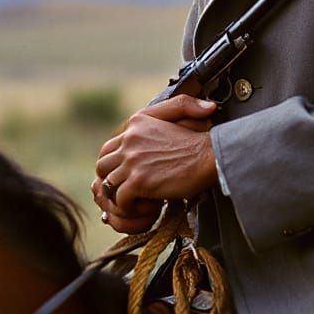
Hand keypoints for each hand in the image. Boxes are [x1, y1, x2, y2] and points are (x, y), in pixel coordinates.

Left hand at [92, 95, 217, 232]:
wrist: (211, 155)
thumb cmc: (200, 138)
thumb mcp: (184, 112)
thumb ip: (176, 106)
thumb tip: (188, 109)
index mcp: (136, 124)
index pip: (109, 148)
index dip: (116, 165)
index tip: (131, 175)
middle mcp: (129, 140)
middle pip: (102, 166)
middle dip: (112, 181)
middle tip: (130, 190)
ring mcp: (132, 161)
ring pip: (108, 185)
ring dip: (122, 196)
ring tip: (140, 200)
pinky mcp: (138, 180)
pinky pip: (121, 200)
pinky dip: (132, 208)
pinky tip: (151, 204)